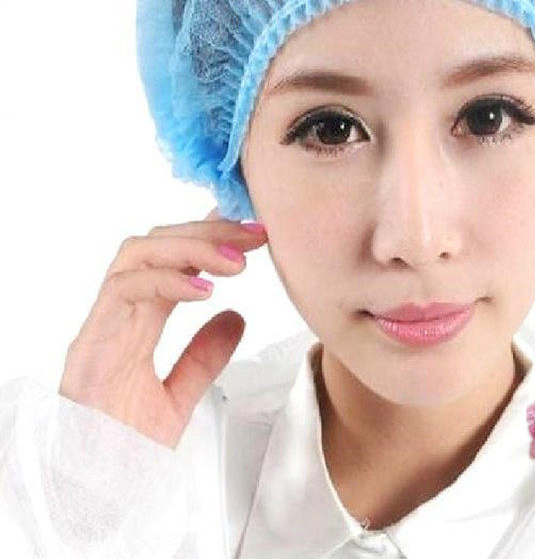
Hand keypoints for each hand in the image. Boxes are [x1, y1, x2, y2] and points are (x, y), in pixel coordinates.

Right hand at [57, 208, 267, 448]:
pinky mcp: (91, 341)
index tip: (254, 232)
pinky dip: (165, 281)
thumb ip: (205, 356)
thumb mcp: (180, 397)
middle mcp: (121, 313)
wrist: (96, 491)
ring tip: (236, 261)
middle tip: (255, 234)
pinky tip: (205, 290)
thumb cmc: (125, 447)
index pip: (174, 261)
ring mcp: (105, 323)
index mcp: (140, 321)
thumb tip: (236, 316)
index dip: (211, 238)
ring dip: (191, 248)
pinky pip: (124, 290)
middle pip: (159, 244)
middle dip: (209, 232)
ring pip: (138, 254)